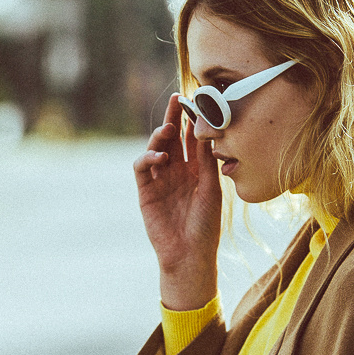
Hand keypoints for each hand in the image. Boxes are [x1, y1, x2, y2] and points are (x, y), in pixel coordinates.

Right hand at [133, 94, 221, 310]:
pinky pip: (142, 168)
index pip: (192, 140)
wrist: (189, 254)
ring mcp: (160, 180)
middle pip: (173, 138)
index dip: (193, 121)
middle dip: (174, 118)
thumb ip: (206, 162)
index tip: (198, 102)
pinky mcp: (146, 191)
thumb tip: (207, 131)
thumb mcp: (211, 190)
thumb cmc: (206, 225)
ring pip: (156, 148)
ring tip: (168, 128)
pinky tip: (160, 157)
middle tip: (178, 99)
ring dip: (160, 136)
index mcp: (196, 170)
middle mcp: (177, 171)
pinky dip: (148, 158)